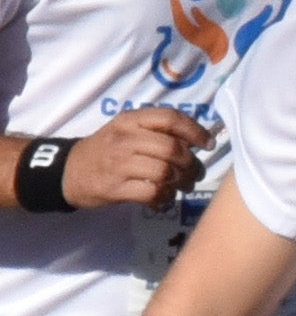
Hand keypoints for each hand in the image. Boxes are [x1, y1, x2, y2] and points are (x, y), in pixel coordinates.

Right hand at [65, 109, 211, 210]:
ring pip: (164, 172)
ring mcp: (118, 164)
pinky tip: (163, 197)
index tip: (207, 144)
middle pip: (172, 148)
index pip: (169, 118)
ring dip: (181, 182)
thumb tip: (196, 140)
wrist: (67, 172)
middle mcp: (124, 139)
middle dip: (191, 164)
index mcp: (129, 121)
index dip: (195, 130)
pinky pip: (152, 193)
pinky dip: (164, 197)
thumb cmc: (106, 150)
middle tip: (194, 173)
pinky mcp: (114, 188)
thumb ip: (156, 131)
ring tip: (181, 186)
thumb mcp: (126, 131)